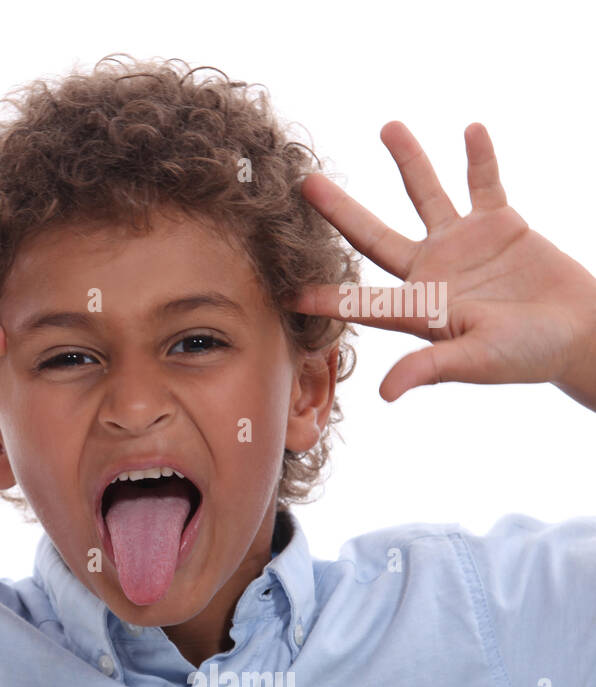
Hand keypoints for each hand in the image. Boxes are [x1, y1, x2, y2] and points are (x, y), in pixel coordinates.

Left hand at [285, 122, 595, 404]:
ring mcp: (462, 244)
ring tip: (388, 126)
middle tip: (307, 183)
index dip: (324, 298)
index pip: (361, 302)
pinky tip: (470, 129)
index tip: (285, 291)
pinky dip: (480, 158)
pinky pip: (485, 183)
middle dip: (340, 210)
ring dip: (409, 161)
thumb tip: (386, 393)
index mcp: (419, 307)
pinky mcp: (499, 224)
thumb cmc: (528, 356)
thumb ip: (432, 368)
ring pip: (425, 195)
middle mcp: (430, 272)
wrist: (578, 334)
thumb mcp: (478, 361)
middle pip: (373, 236)